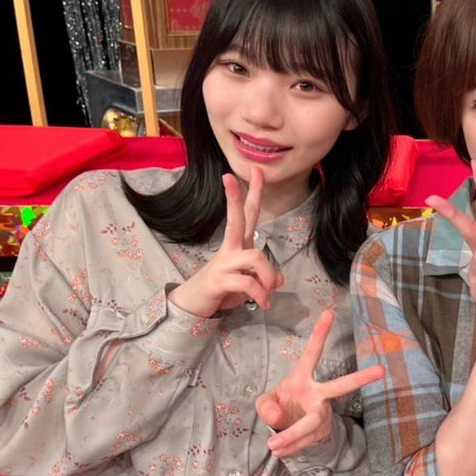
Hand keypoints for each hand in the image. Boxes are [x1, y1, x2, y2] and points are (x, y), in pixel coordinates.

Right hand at [168, 169, 283, 317]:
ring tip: (268, 293)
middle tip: (229, 175)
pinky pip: (248, 282)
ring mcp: (223, 263)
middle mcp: (230, 249)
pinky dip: (261, 294)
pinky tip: (263, 303)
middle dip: (235, 197)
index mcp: (238, 244)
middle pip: (236, 218)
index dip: (253, 193)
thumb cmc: (224, 289)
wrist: (196, 305)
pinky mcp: (219, 280)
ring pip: (256, 257)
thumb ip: (265, 277)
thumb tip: (279, 278)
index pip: (248, 213)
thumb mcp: (250, 283)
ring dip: (268, 277)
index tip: (257, 170)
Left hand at [258, 309, 385, 457]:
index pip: (312, 354)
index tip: (328, 312)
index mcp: (302, 378)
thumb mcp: (265, 403)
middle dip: (361, 378)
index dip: (320, 334)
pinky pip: (307, 440)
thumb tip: (278, 417)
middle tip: (381, 371)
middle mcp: (318, 393)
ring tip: (274, 445)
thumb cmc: (279, 407)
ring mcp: (323, 413)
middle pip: (341, 386)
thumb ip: (266, 406)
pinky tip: (280, 449)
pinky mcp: (323, 431)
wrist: (286, 431)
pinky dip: (291, 446)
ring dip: (293, 435)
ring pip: (313, 423)